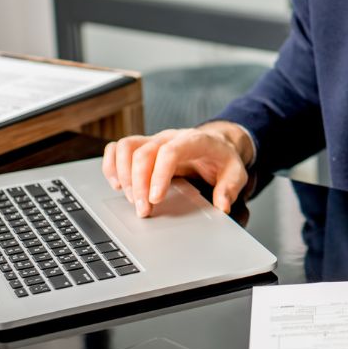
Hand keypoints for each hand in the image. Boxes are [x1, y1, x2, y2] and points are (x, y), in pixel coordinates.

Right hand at [101, 121, 252, 217]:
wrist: (216, 143)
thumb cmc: (222, 158)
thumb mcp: (236, 172)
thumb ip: (230, 188)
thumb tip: (222, 206)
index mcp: (193, 140)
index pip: (170, 151)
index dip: (159, 175)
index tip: (156, 199)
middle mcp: (169, 137)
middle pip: (143, 153)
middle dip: (139, 185)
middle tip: (144, 211)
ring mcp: (154, 140)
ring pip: (126, 147)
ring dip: (123, 175)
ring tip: (132, 200)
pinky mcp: (143, 146)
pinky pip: (118, 148)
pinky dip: (111, 165)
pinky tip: (118, 185)